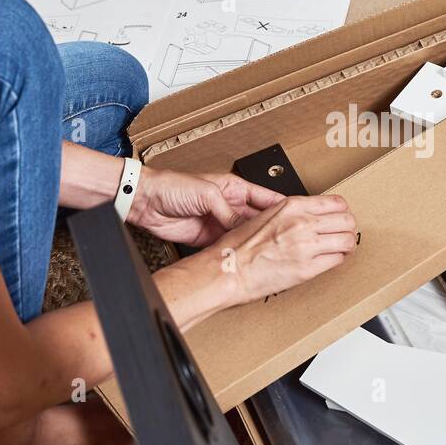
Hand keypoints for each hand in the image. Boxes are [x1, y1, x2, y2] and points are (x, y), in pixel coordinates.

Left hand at [128, 170, 284, 246]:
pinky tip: (249, 258)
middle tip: (289, 240)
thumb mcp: (208, 193)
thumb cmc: (172, 185)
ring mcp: (220, 223)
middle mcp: (230, 206)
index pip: (266, 198)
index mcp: (234, 188)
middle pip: (260, 220)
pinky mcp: (209, 238)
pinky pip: (229, 246)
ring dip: (257, 243)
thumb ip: (228, 211)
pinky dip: (238, 252)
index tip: (299, 216)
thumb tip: (243, 227)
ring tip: (273, 252)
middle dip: (274, 229)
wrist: (146, 201)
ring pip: (246, 235)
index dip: (283, 208)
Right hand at [211, 194, 357, 304]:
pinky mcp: (307, 269)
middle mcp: (302, 223)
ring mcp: (306, 246)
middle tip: (344, 234)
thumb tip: (309, 215)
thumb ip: (290, 212)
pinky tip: (329, 260)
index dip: (342, 211)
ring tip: (342, 248)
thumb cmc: (238, 247)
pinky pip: (337, 260)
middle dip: (348, 228)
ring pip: (347, 240)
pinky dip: (337, 260)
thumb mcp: (265, 215)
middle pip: (347, 220)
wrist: (227, 269)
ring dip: (347, 245)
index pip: (336, 202)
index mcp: (291, 206)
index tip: (339, 217)